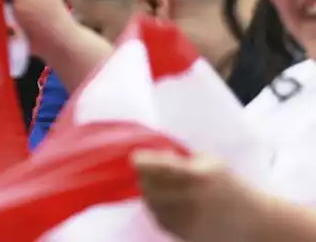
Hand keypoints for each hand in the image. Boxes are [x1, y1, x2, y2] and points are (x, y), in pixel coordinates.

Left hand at [133, 150, 267, 241]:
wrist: (255, 223)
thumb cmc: (231, 187)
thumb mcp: (211, 163)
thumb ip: (181, 158)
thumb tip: (153, 157)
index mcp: (197, 176)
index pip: (156, 167)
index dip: (142, 161)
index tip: (136, 158)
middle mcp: (189, 198)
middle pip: (147, 185)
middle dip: (146, 176)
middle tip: (152, 171)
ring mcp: (186, 219)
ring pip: (150, 202)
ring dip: (151, 192)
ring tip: (164, 187)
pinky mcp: (184, 234)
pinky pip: (158, 218)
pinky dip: (157, 208)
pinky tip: (169, 203)